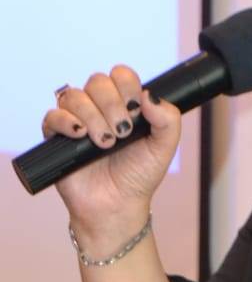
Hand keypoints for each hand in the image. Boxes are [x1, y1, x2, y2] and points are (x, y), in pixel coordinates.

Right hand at [42, 66, 180, 235]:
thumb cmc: (139, 176)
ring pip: (75, 96)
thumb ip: (168, 119)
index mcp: (124, 104)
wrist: (117, 206)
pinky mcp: (57, 137)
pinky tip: (80, 135)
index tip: (136, 111)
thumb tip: (148, 94)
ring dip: (93, 117)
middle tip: (122, 133)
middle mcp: (100, 108)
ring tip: (105, 143)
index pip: (121, 75)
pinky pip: (53, 116)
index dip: (127, 87)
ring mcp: (77, 120)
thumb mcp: (164, 147)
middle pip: (97, 82)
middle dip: (112, 105)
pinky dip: (66, 121)